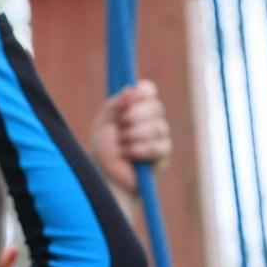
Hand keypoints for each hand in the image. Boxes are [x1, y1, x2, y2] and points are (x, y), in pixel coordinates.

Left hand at [88, 80, 170, 194]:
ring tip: (122, 146)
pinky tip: (130, 155)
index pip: (148, 90)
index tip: (131, 98)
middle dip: (135, 116)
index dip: (143, 92)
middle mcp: (150, 119)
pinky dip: (141, 150)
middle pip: (156, 107)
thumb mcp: (103, 124)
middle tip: (120, 126)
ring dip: (135, 135)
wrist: (106, 176)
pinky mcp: (163, 154)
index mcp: (135, 107)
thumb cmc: (104, 149)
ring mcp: (160, 136)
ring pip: (158, 126)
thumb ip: (114, 105)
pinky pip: (159, 146)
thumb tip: (130, 89)